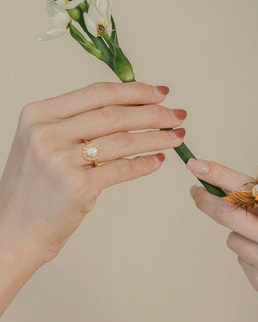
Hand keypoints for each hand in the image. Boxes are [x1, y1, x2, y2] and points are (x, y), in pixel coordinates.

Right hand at [0, 82, 186, 266]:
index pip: (98, 94)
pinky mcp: (77, 187)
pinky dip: (145, 164)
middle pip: (115, 114)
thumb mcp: (43, 143)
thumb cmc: (33, 186)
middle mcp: (47, 133)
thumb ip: (76, 123)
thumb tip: (130, 109)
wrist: (13, 230)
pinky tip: (158, 161)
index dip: (135, 91)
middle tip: (178, 115)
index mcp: (39, 114)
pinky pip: (122, 169)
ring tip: (176, 137)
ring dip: (157, 138)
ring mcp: (61, 160)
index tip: (160, 93)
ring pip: (123, 140)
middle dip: (154, 113)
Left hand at [187, 158, 257, 321]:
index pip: (247, 187)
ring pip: (233, 239)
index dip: (217, 174)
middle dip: (205, 200)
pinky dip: (251, 261)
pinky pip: (242, 262)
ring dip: (242, 240)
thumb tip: (232, 193)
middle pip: (228, 212)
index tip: (197, 166)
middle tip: (196, 193)